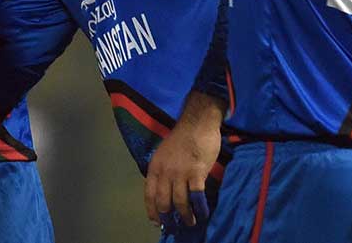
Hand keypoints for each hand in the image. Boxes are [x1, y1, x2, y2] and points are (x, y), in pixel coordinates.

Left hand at [143, 92, 223, 228]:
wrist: (196, 123)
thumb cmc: (182, 138)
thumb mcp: (164, 154)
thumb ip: (163, 170)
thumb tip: (165, 190)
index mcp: (155, 167)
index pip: (149, 194)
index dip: (152, 210)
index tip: (156, 221)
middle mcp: (165, 172)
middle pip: (163, 202)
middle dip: (168, 217)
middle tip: (174, 226)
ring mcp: (180, 173)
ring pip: (180, 202)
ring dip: (185, 216)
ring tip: (190, 222)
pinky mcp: (197, 173)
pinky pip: (197, 197)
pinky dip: (200, 208)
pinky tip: (202, 213)